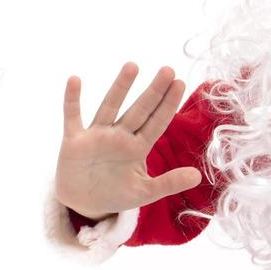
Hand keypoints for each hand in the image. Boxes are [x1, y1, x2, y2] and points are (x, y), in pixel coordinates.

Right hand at [55, 62, 202, 219]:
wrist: (83, 203)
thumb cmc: (115, 194)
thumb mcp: (144, 193)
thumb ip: (169, 183)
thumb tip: (198, 176)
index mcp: (138, 147)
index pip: (157, 122)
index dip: (168, 104)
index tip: (180, 83)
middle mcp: (119, 136)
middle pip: (139, 110)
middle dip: (154, 91)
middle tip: (169, 69)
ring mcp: (97, 135)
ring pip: (110, 107)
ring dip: (120, 87)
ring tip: (133, 66)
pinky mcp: (74, 141)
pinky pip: (72, 116)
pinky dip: (72, 99)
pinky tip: (75, 80)